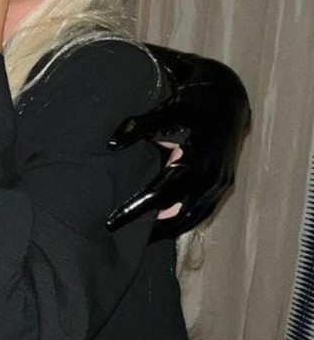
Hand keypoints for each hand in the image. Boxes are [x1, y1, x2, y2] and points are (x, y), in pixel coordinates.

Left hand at [106, 46, 251, 237]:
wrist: (229, 99)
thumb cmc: (193, 102)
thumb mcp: (167, 108)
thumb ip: (139, 126)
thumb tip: (111, 145)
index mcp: (196, 159)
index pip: (159, 194)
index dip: (135, 209)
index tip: (111, 222)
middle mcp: (211, 177)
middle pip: (178, 215)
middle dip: (152, 229)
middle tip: (123, 240)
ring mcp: (221, 184)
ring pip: (193, 218)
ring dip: (169, 230)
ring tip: (142, 239)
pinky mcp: (224, 185)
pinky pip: (203, 211)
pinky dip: (185, 221)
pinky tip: (166, 227)